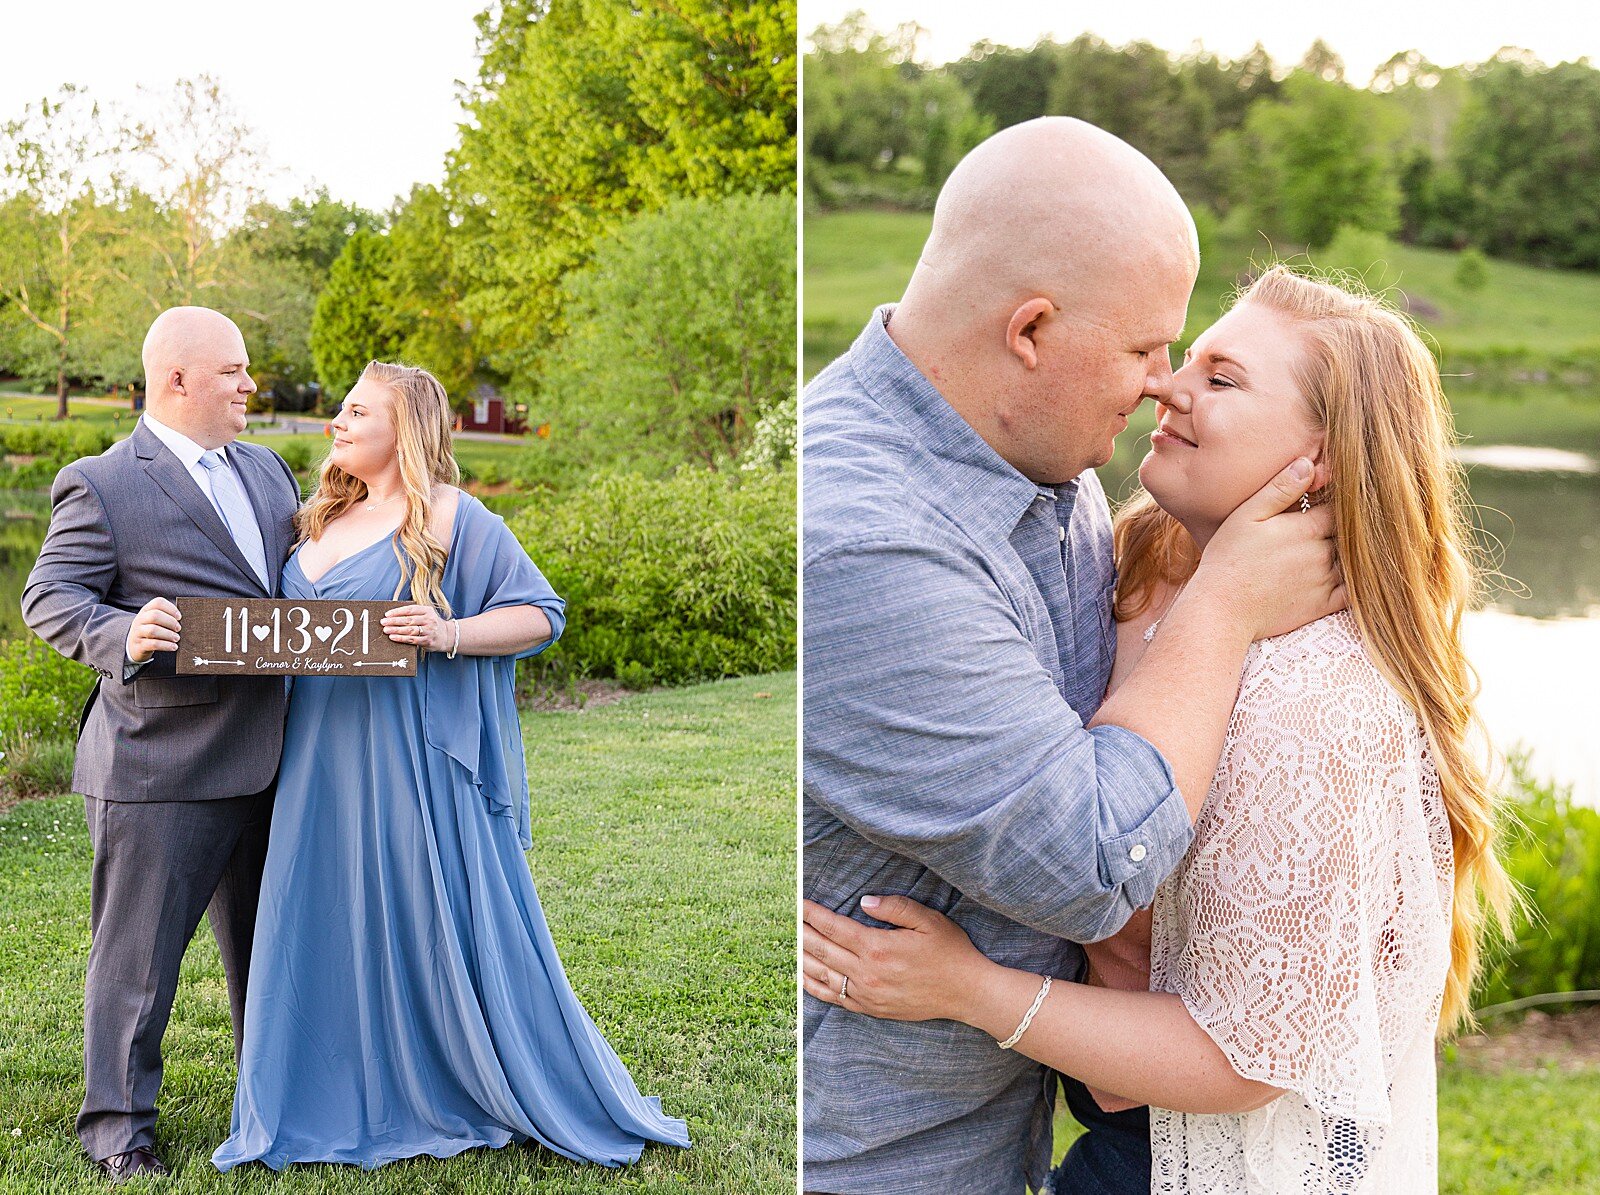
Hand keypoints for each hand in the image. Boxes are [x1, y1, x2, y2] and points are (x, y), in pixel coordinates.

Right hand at [126, 597, 180, 662]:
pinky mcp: (139, 645)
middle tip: (179, 628)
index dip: (171, 608)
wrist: (134, 645)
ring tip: (177, 638)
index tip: (180, 617)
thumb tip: (186, 619)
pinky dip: (166, 645)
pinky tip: (174, 647)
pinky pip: (153, 644)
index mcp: (146, 610)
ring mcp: (138, 632)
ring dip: (168, 634)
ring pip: (153, 630)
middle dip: (170, 621)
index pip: (158, 603)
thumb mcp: (155, 621)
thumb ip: (167, 616)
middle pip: (155, 615)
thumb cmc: (152, 630)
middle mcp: (140, 619)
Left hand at [381, 604, 451, 650]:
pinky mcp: (427, 641)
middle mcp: (429, 620)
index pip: (410, 610)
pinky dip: (401, 638)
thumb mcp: (426, 615)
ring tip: (386, 630)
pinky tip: (393, 637)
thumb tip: (393, 615)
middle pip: (408, 620)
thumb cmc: (432, 624)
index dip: (397, 611)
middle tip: (383, 622)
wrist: (447, 636)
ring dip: (396, 630)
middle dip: (394, 621)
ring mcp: (429, 631)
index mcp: (427, 611)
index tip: (387, 614)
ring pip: (410, 630)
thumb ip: (414, 614)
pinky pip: (412, 639)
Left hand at [801, 896, 991, 1024]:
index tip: (798, 902)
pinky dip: (814, 987)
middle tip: (786, 917)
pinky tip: (803, 976)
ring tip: (789, 943)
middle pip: (822, 949)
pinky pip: (834, 998)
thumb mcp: (928, 920)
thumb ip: (895, 907)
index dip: (812, 913)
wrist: (967, 993)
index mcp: (878, 948)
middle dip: (801, 931)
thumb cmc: (950, 952)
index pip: (834, 927)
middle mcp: (867, 973)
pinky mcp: (872, 1009)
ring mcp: (868, 994)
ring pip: (822, 975)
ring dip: (803, 957)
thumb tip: (864, 901)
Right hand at [1194, 456, 1345, 640]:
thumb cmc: (1228, 559)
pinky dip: (1360, 582)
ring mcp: (1325, 581)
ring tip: (1346, 544)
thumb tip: (1308, 463)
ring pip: (1354, 559)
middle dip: (1346, 525)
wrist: (1222, 609)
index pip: (1339, 506)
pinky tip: (1357, 574)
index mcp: (1306, 528)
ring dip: (1354, 551)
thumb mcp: (1246, 515)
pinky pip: (1354, 592)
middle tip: (1340, 521)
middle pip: (1348, 532)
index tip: (1331, 500)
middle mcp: (1322, 553)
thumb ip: (1279, 489)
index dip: (1338, 501)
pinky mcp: (1323, 605)